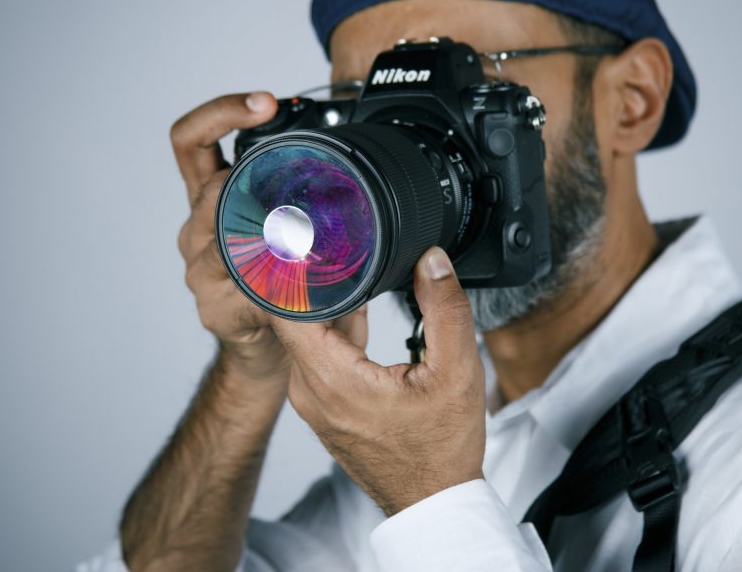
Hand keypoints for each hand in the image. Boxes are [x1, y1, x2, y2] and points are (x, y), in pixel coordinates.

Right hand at [171, 91, 368, 380]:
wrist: (270, 353)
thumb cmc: (282, 285)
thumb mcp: (295, 232)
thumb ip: (316, 202)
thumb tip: (371, 174)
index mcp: (213, 199)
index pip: (193, 140)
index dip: (221, 112)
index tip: (266, 102)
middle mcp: (198, 229)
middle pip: (209, 188)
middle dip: (251, 179)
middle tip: (293, 174)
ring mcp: (202, 270)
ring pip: (226, 236)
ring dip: (265, 232)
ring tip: (297, 232)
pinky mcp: (216, 308)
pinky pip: (243, 287)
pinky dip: (273, 282)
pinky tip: (293, 284)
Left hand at [271, 247, 485, 515]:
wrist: (432, 502)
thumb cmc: (442, 449)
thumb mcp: (457, 371)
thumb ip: (445, 308)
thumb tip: (432, 261)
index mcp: (332, 379)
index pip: (284, 308)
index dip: (292, 270)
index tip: (309, 239)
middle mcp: (309, 390)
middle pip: (292, 314)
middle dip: (312, 277)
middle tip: (337, 242)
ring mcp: (312, 400)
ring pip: (304, 331)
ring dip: (324, 302)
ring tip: (351, 268)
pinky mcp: (321, 405)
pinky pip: (314, 351)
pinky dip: (330, 326)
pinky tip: (357, 307)